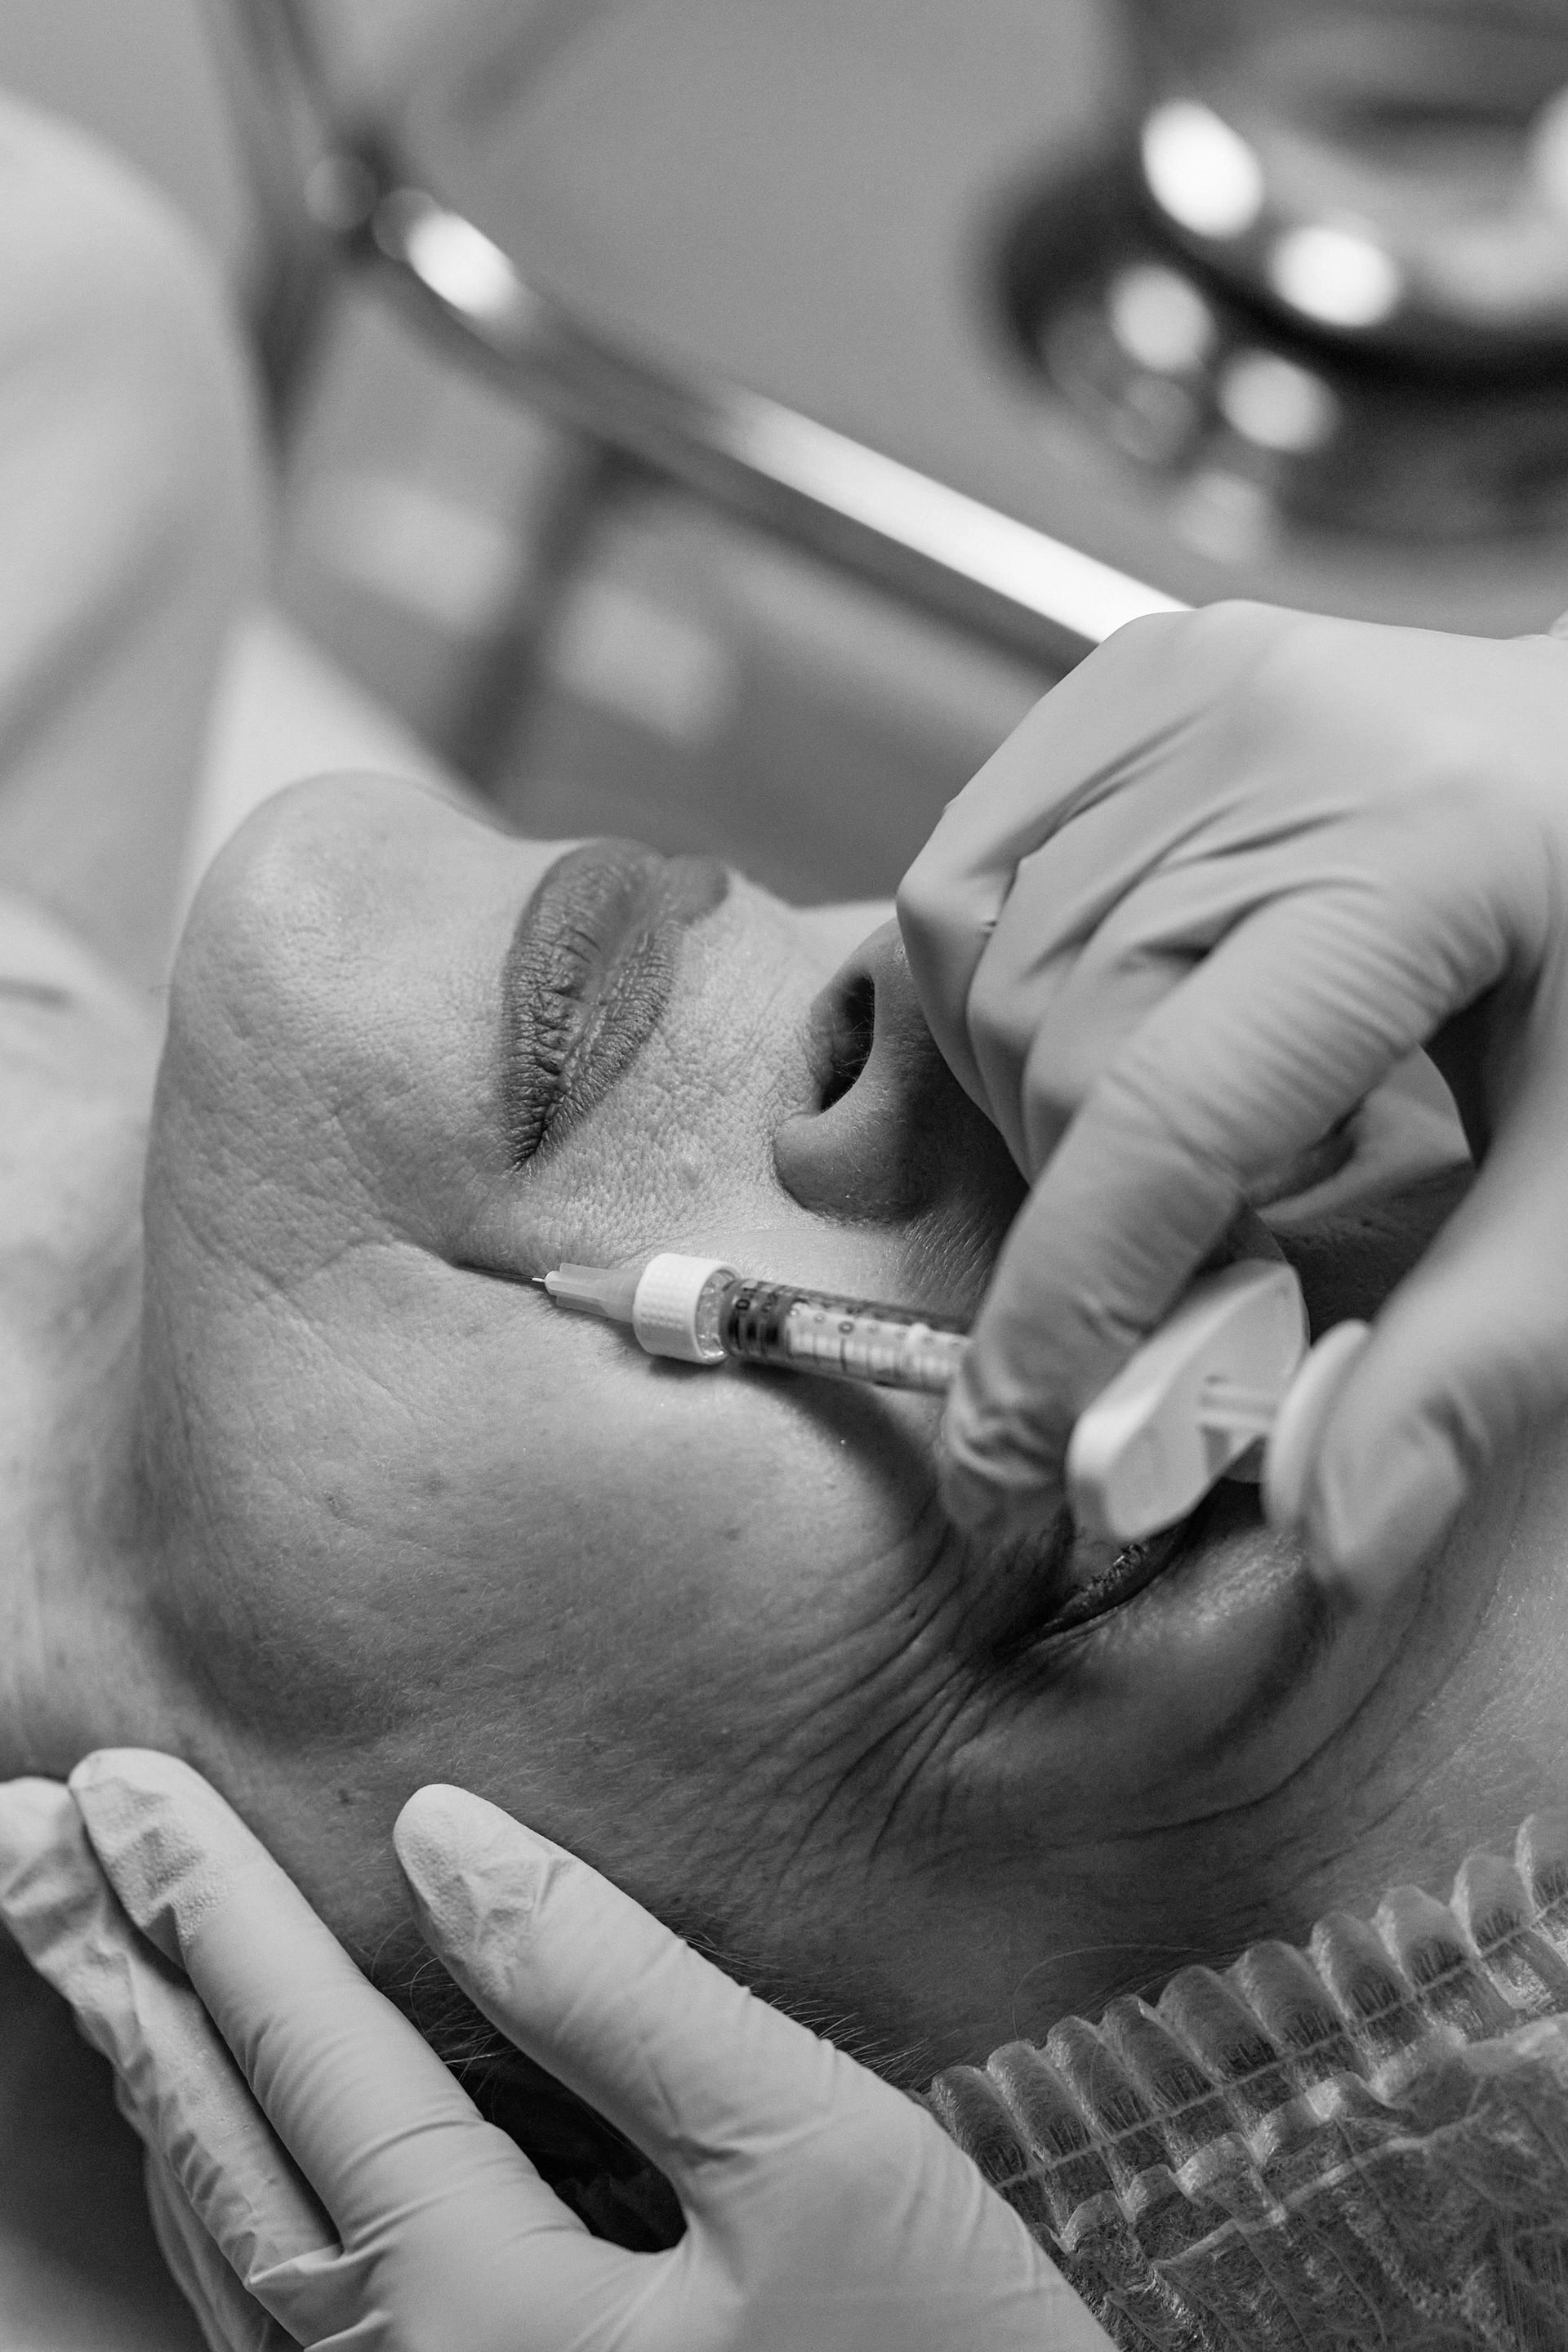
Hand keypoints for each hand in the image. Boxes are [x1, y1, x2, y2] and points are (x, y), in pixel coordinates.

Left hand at [0, 1750, 1108, 2350]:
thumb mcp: (816, 2159)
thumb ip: (620, 2000)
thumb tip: (446, 1841)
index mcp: (490, 2317)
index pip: (309, 2060)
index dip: (209, 1908)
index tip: (114, 1782)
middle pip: (219, 2160)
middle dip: (115, 1982)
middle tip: (19, 1838)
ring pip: (231, 2259)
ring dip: (153, 2087)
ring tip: (92, 1954)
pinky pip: (286, 2334)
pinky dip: (228, 2205)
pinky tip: (220, 2136)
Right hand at [897, 601, 1567, 1592]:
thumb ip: (1471, 1356)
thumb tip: (1328, 1534)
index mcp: (1423, 849)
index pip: (1166, 1110)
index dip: (1067, 1311)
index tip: (1011, 1461)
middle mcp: (1283, 733)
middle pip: (1054, 1044)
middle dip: (1085, 1212)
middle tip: (1189, 1277)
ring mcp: (1196, 683)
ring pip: (976, 959)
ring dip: (1034, 1103)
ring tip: (1174, 1138)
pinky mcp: (1136, 674)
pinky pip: (966, 870)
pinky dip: (995, 991)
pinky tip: (1111, 1027)